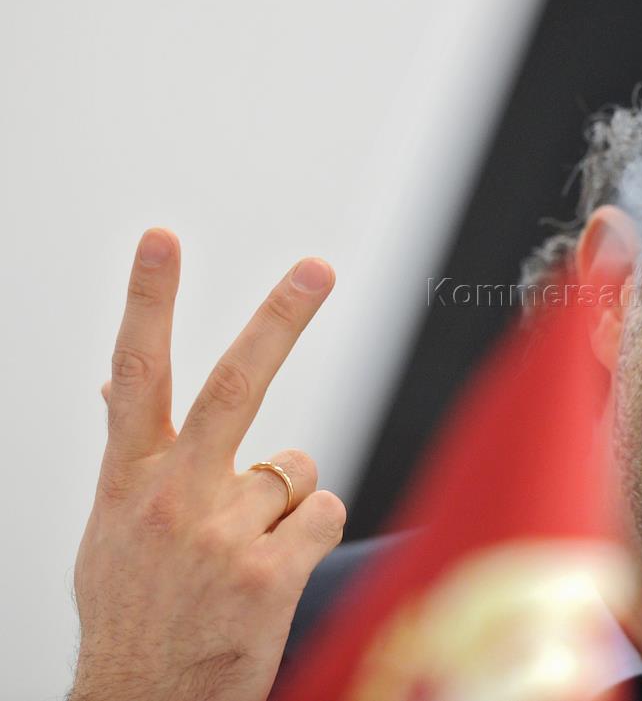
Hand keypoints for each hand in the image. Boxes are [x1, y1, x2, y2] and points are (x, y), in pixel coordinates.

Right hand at [70, 228, 346, 700]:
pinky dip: (310, 537)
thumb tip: (107, 387)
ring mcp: (220, 534)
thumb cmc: (137, 612)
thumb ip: (127, 454)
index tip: (162, 239)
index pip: (135, 374)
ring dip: (286, 504)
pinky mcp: (268, 572)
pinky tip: (274, 575)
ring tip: (247, 554)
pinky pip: (323, 512)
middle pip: (237, 383)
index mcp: (129, 482)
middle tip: (317, 268)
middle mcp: (172, 497)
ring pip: (298, 467)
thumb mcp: (112, 529)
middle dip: (280, 318)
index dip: (148, 301)